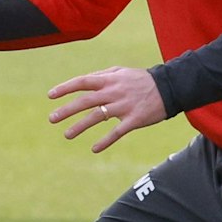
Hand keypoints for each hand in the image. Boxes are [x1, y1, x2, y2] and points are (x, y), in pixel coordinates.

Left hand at [48, 67, 165, 152]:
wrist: (170, 87)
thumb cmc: (143, 80)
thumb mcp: (122, 72)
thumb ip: (102, 76)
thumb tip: (84, 82)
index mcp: (110, 80)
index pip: (83, 82)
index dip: (65, 88)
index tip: (51, 96)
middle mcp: (115, 92)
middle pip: (86, 101)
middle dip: (67, 110)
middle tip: (52, 119)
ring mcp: (124, 106)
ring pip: (97, 116)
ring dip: (80, 126)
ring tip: (67, 135)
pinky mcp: (134, 119)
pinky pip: (117, 132)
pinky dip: (105, 141)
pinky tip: (94, 149)